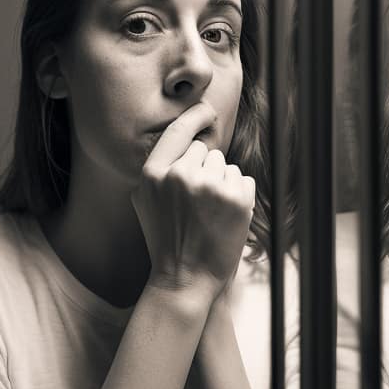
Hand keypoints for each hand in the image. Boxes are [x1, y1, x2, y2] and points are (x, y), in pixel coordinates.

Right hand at [131, 102, 255, 299]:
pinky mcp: (236, 200)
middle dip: (206, 170)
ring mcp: (210, 187)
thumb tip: (183, 137)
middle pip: (205, 151)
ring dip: (223, 183)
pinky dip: (240, 196)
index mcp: (154, 174)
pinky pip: (244, 180)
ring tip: (211, 213)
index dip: (194, 117)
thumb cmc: (165, 239)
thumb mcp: (144, 201)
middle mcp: (181, 175)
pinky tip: (226, 218)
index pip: (178, 132)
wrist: (185, 279)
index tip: (206, 110)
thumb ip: (158, 168)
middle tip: (198, 203)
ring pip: (226, 166)